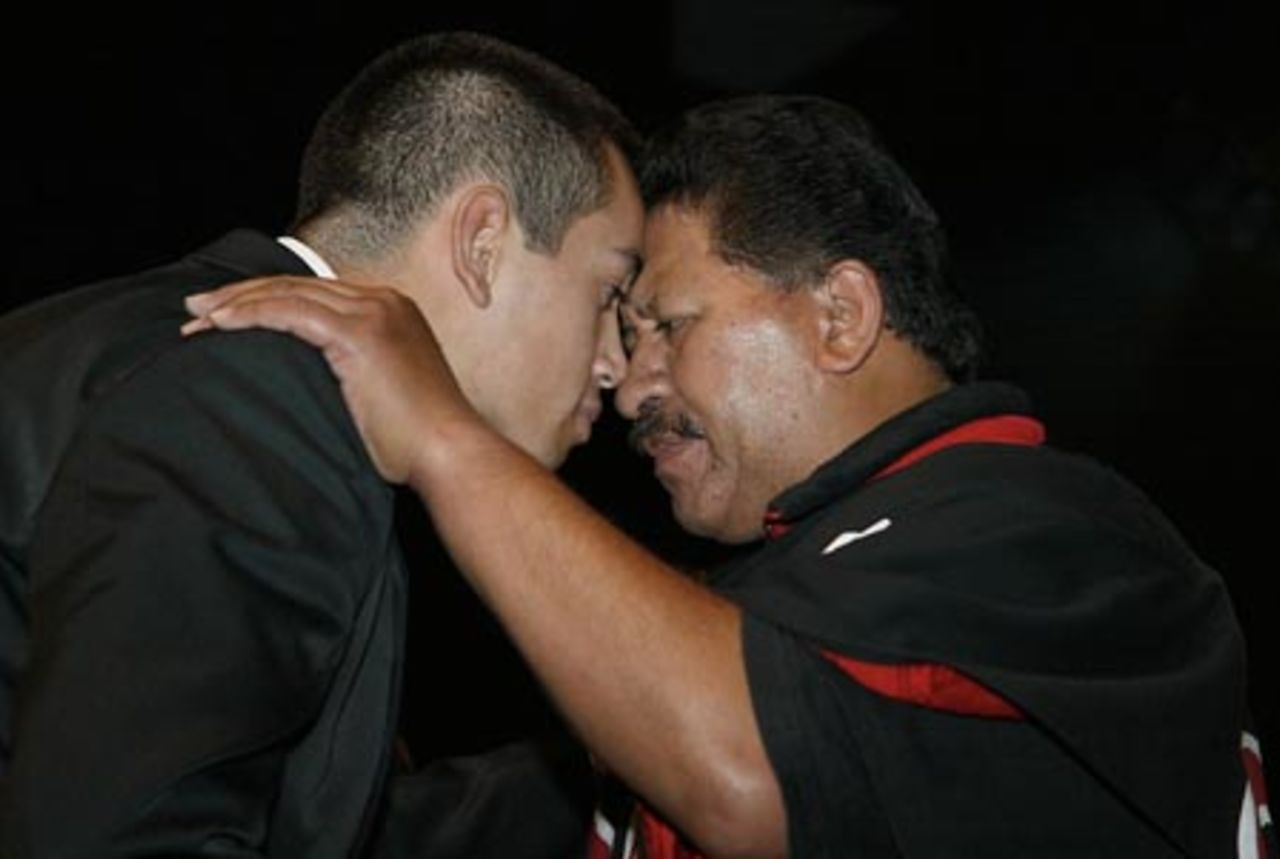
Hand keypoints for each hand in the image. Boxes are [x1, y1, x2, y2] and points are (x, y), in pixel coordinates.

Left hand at [183, 276, 479, 484]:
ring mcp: (374, 313)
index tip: (224, 315)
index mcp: (391, 312)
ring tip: (197, 319)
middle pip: (298, 285)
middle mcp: (384, 302)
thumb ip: (347, 372)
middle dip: (242, 295)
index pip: (316, 294)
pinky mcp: (360, 333)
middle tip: (197, 310)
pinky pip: (291, 312)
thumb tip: (301, 381)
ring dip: (237, 303)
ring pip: (289, 293)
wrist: (448, 454)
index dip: (266, 300)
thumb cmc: (416, 442)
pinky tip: (221, 325)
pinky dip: (251, 315)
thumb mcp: (378, 395)